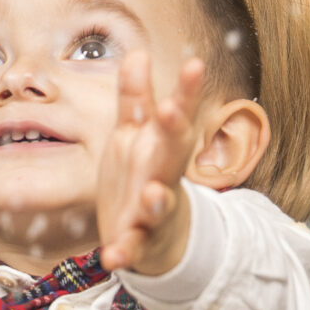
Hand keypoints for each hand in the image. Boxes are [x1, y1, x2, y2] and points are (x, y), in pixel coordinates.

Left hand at [96, 52, 203, 275]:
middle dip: (171, 132)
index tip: (195, 63)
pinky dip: (125, 252)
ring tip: (152, 193)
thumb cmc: (145, 172)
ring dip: (156, 198)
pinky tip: (114, 257)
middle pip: (171, 152)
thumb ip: (135, 97)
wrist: (158, 234)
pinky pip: (133, 246)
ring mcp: (153, 210)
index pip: (176, 114)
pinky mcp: (139, 240)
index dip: (186, 90)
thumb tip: (136, 52)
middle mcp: (162, 175)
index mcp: (162, 146)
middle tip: (171, 109)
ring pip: (158, 203)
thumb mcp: (135, 133)